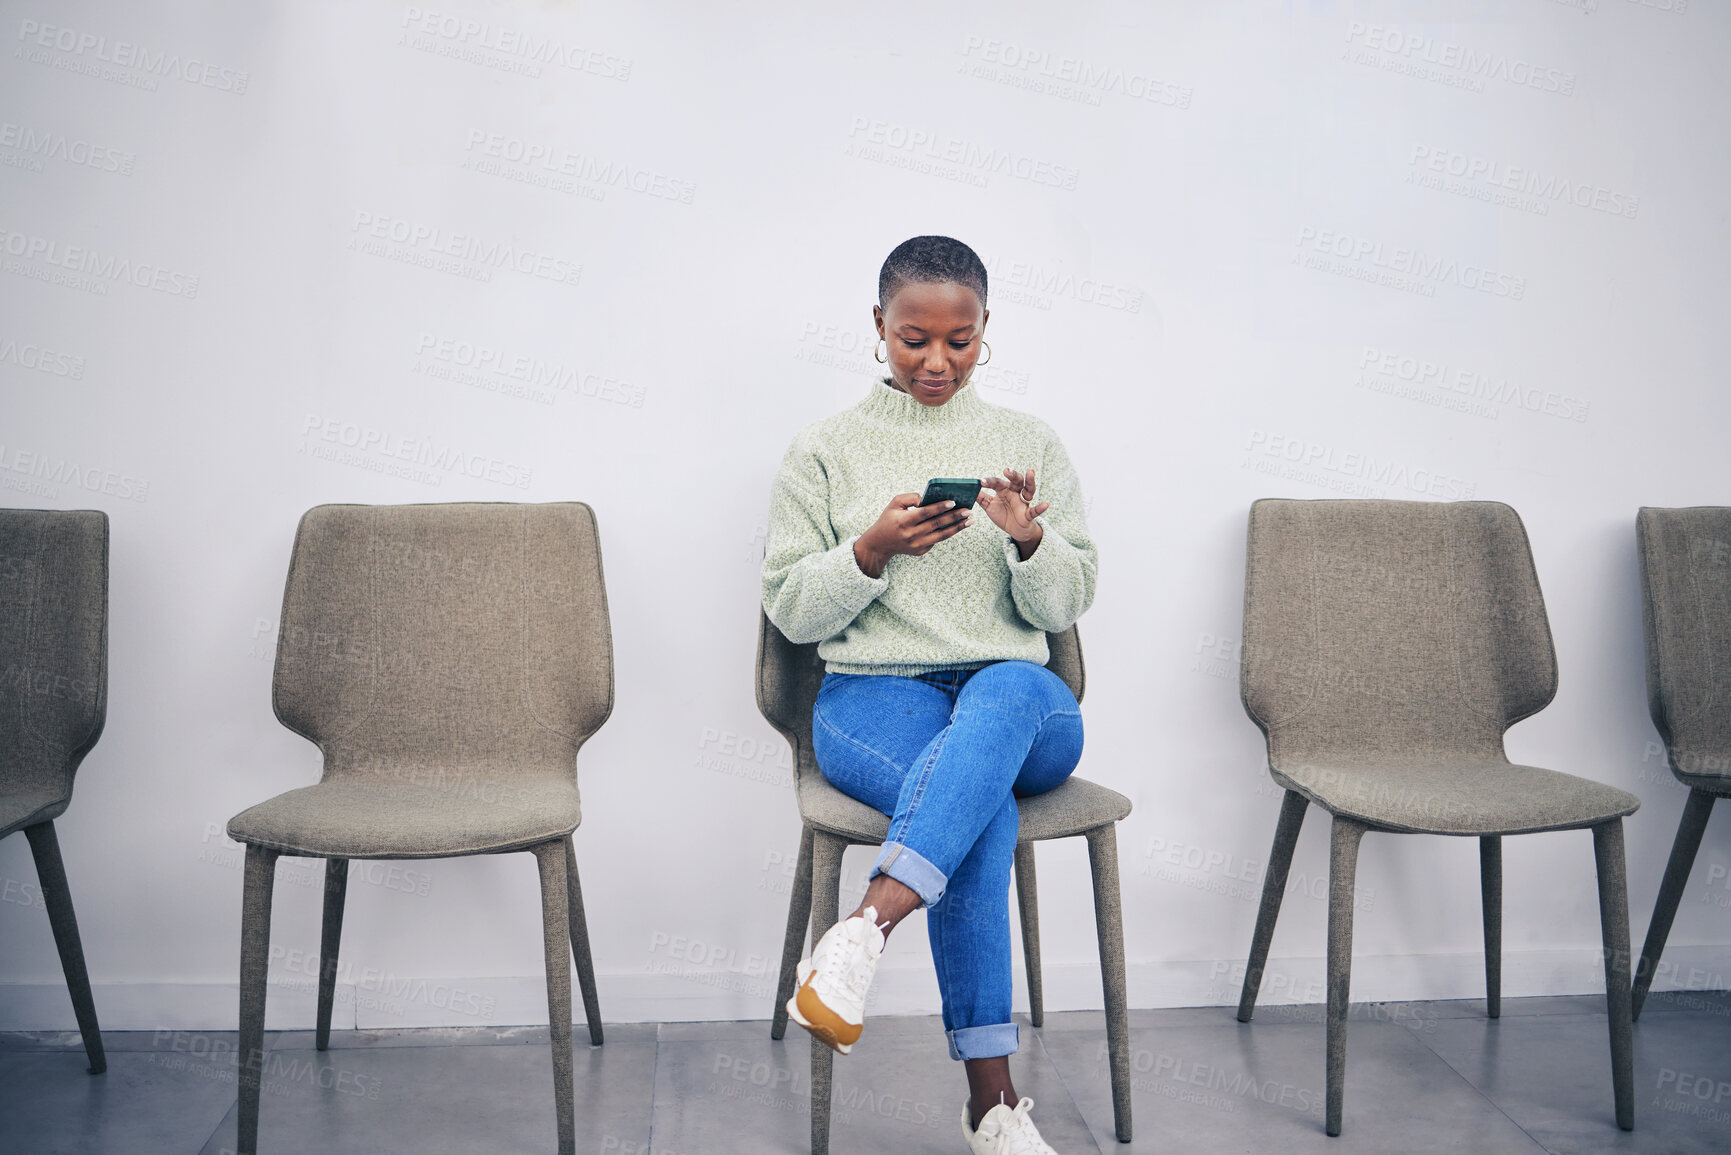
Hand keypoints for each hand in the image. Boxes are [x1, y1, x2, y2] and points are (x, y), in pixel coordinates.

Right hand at [853, 493, 972, 577]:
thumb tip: (927, 498)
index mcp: (904, 521)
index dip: (939, 507)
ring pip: (942, 535)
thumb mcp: (894, 504)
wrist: (880, 544)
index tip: (953, 502)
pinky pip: (937, 540)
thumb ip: (910, 497)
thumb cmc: (889, 519)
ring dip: (958, 527)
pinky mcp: (921, 551)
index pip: (925, 513)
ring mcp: (917, 545)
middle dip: (955, 517)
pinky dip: (948, 532)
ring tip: (969, 521)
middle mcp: (912, 535)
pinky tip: (958, 525)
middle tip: (968, 510)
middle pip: (937, 524)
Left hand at [978, 467, 1048, 551]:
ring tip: (1031, 472)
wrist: (1015, 530)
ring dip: (1030, 481)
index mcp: (1004, 490)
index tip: (980, 481)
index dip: (988, 482)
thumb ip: (980, 497)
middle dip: (1012, 474)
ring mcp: (1023, 502)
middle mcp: (1015, 493)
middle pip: (1016, 480)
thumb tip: (967, 489)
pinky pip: (1035, 510)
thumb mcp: (989, 506)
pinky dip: (1041, 508)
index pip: (997, 483)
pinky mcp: (1029, 514)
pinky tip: (1046, 504)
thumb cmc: (1002, 514)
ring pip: (1028, 489)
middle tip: (1006, 470)